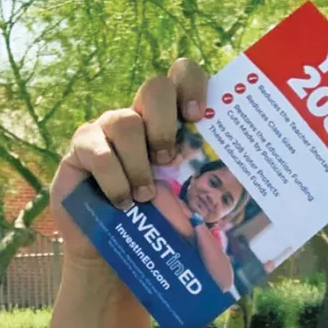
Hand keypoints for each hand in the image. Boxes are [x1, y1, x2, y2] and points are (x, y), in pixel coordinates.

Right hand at [50, 59, 209, 263]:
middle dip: (165, 123)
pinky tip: (121, 203)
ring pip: (126, 123)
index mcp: (169, 121)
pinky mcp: (81, 148)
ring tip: (144, 198)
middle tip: (168, 160)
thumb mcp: (181, 208)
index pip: (182, 77)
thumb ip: (202, 198)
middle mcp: (139, 116)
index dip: (192, 84)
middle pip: (155, 88)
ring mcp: (106, 128)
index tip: (197, 115)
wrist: (106, 250)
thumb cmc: (150, 224)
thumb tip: (246, 220)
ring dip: (139, 164)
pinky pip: (99, 152)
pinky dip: (114, 179)